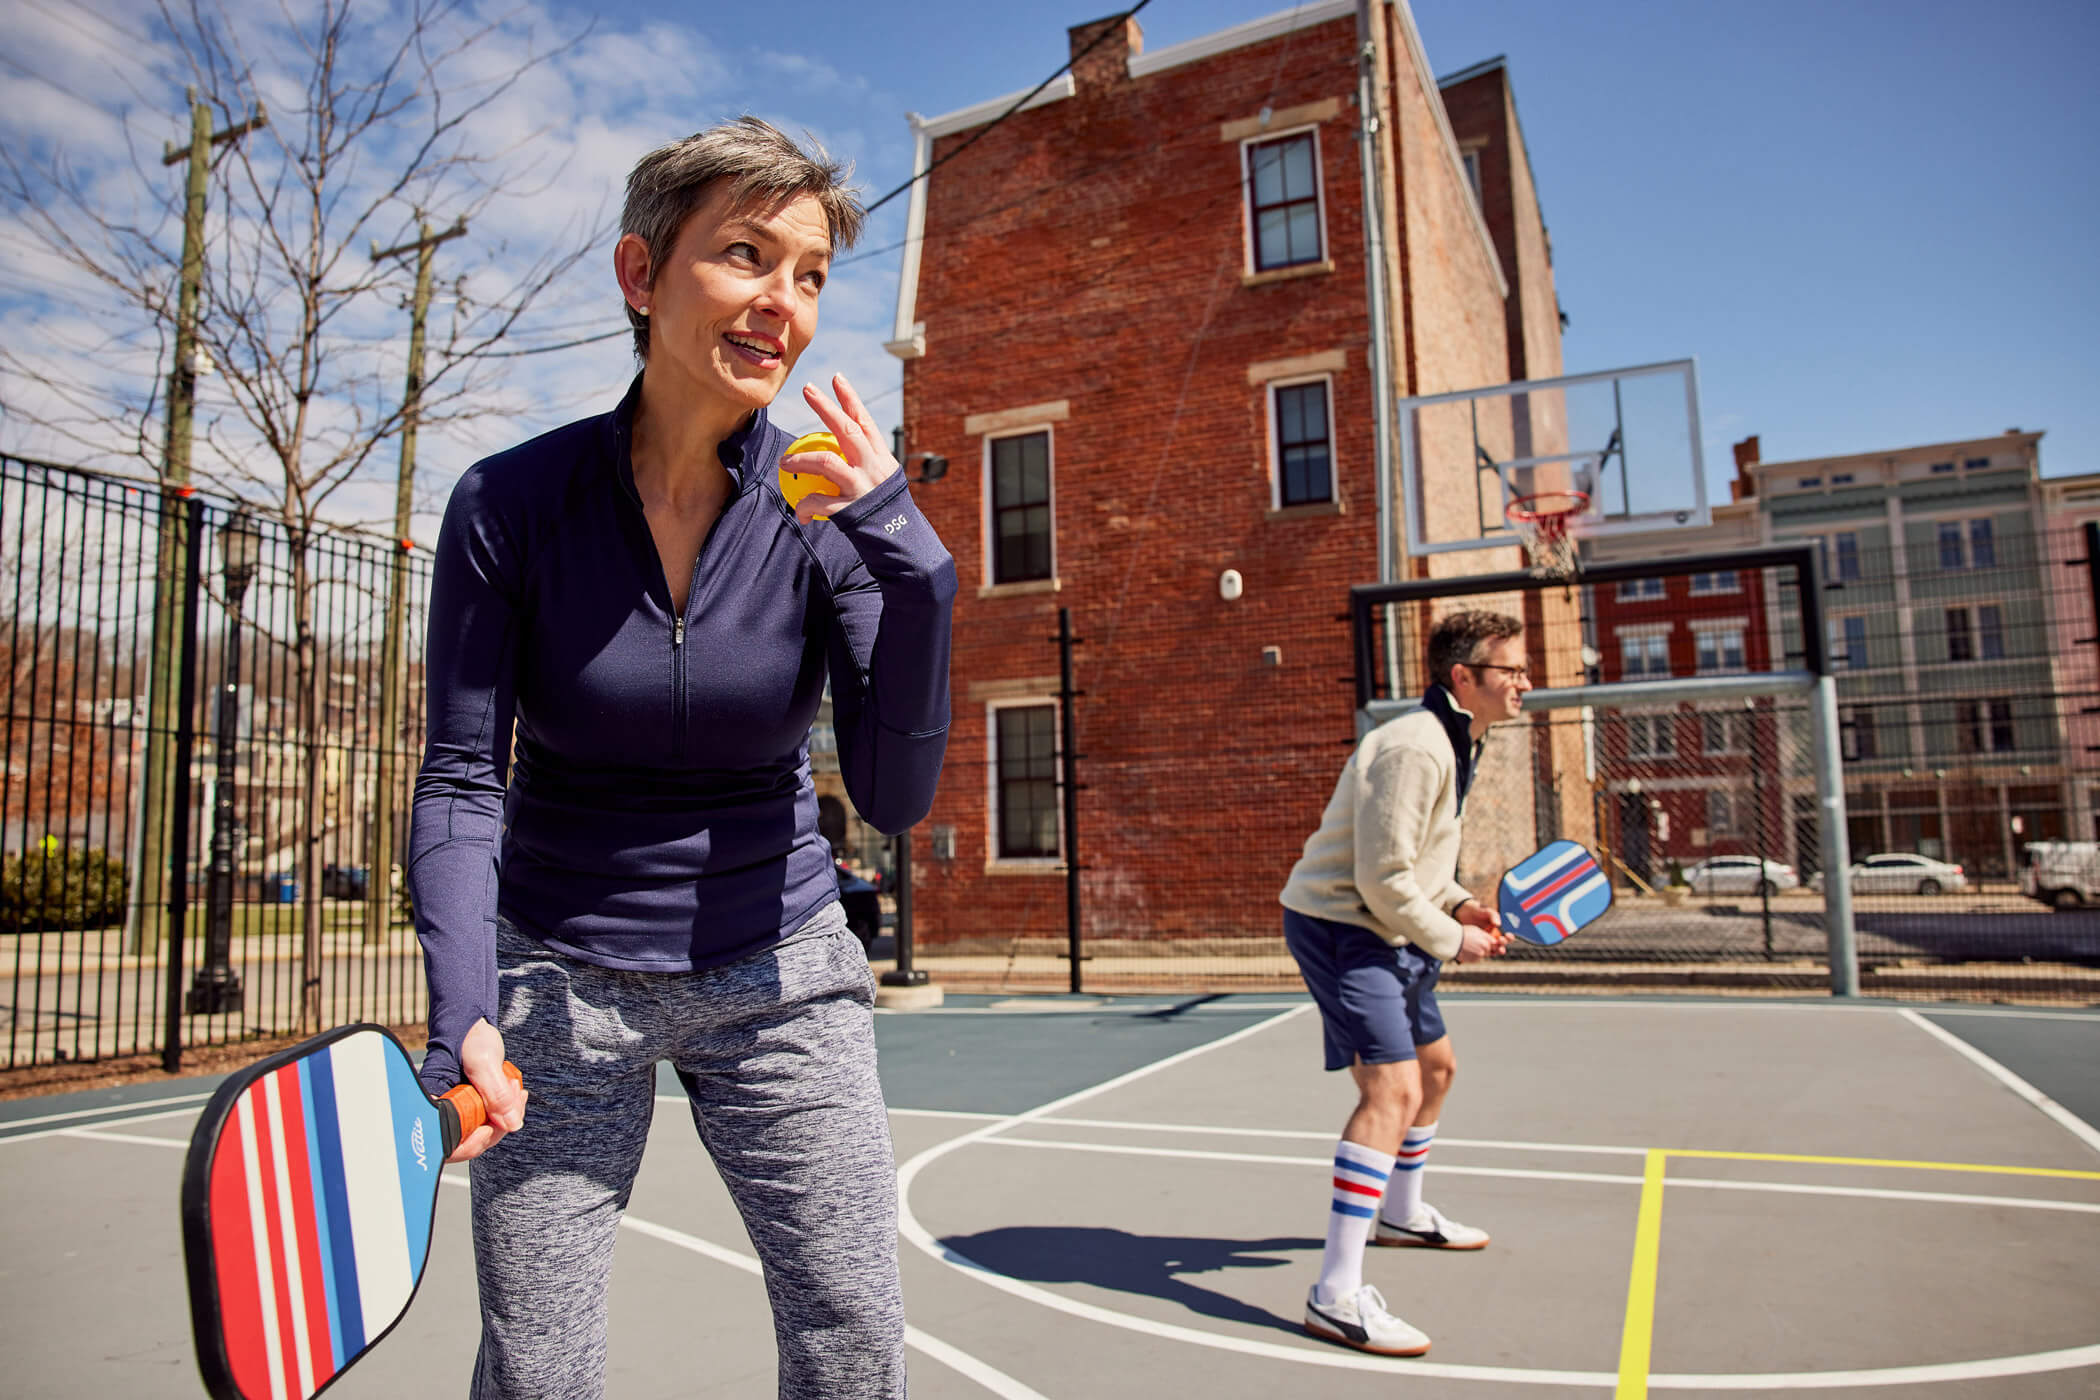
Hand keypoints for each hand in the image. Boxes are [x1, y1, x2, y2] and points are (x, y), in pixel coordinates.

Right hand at [445, 1018, 525, 1162]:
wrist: (473, 1022)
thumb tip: (512, 1125)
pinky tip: (514, 1091)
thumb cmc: (468, 1036)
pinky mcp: (473, 1107)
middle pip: (470, 1141)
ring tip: (514, 1088)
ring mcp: (459, 1111)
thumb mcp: (484, 1061)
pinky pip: (491, 1120)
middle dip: (497, 1125)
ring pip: (484, 1132)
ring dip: (506, 1115)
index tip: (489, 1129)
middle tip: (512, 1095)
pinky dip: (507, 1110)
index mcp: (433, 1103)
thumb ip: (496, 1093)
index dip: (470, 1144)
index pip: (447, 1144)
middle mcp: (442, 1112)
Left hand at [788, 374, 899, 524]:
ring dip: (801, 459)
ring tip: (784, 462)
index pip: (865, 421)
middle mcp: (874, 468)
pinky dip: (805, 506)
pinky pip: (820, 503)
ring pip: (827, 463)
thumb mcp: (883, 485)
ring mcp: (863, 487)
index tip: (836, 378)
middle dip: (827, 408)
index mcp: (882, 459)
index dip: (850, 398)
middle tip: (808, 389)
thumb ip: (864, 469)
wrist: (904, 545)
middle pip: (848, 430)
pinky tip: (798, 511)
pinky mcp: (852, 510)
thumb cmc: (887, 513)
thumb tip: (838, 458)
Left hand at [1453, 901, 1508, 962]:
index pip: (1507, 937)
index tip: (1506, 935)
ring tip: (1497, 949)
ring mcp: (1486, 941)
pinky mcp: (1478, 944)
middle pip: (1502, 945)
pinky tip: (1484, 950)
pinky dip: (1486, 952)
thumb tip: (1498, 924)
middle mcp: (1494, 937)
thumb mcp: (1486, 911)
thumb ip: (1493, 915)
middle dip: (1503, 945)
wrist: (1463, 912)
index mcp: (1498, 930)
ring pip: (1494, 950)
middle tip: (1500, 940)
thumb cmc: (1477, 911)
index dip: (1509, 938)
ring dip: (1497, 951)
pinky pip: (1483, 950)